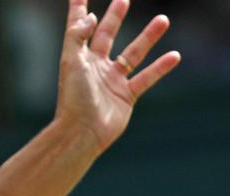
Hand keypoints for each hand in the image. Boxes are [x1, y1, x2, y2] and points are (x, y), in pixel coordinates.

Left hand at [55, 0, 180, 151]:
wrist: (82, 132)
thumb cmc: (73, 98)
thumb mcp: (72, 62)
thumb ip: (78, 36)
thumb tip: (90, 16)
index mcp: (79, 58)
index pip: (79, 28)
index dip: (78, 11)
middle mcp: (95, 68)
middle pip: (106, 36)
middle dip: (114, 17)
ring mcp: (111, 81)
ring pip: (133, 54)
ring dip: (148, 37)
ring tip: (164, 19)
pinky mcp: (126, 96)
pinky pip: (146, 77)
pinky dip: (160, 67)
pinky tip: (175, 56)